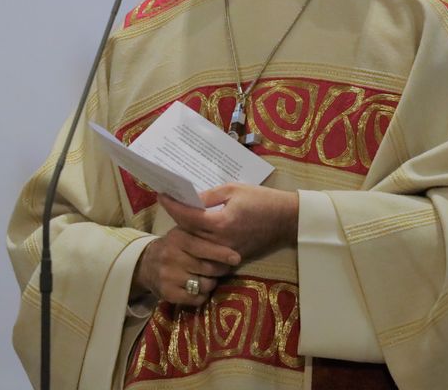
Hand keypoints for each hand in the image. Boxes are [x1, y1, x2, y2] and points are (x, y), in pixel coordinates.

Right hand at [130, 227, 240, 306]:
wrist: (146, 264)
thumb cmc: (173, 246)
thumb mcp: (183, 233)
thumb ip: (201, 233)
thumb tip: (228, 234)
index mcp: (177, 238)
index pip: (203, 247)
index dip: (222, 253)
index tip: (236, 258)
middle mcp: (171, 257)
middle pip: (207, 268)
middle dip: (220, 270)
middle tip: (224, 269)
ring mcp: (168, 276)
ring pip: (204, 284)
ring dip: (211, 283)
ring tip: (209, 278)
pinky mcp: (168, 293)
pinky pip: (196, 298)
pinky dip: (202, 295)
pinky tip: (200, 289)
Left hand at [159, 184, 298, 261]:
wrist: (286, 219)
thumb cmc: (262, 200)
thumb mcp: (234, 190)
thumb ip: (209, 196)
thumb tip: (190, 199)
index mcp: (220, 223)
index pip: (187, 216)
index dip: (172, 205)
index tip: (161, 195)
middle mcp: (220, 242)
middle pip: (188, 232)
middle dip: (175, 217)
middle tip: (168, 202)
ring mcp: (225, 253)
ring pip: (196, 246)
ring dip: (185, 232)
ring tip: (178, 216)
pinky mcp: (232, 257)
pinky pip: (208, 254)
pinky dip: (198, 243)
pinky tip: (194, 232)